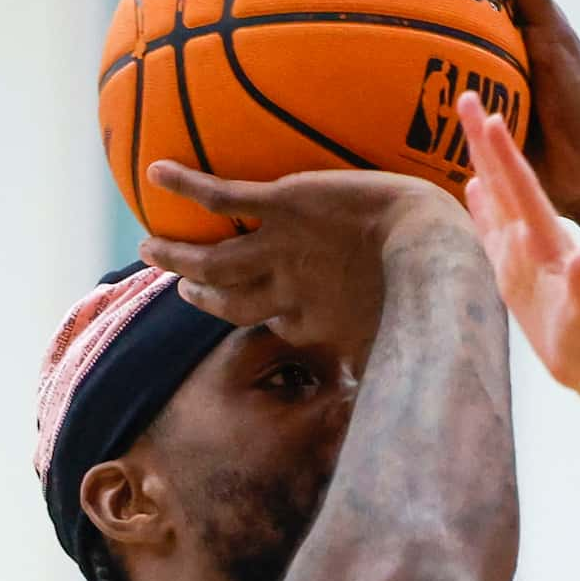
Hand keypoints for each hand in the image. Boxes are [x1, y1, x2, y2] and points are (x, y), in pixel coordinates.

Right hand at [134, 163, 475, 350]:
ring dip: (176, 254)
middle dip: (199, 292)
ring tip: (148, 246)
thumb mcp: (404, 346)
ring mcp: (281, 250)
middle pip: (228, 297)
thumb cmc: (431, 295)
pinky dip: (185, 187)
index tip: (227, 306)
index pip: (267, 322)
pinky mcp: (283, 207)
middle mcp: (288, 291)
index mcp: (315, 323)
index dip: (245, 316)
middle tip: (176, 282)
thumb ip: (389, 368)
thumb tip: (399, 406)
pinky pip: (221, 198)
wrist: (429, 246)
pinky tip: (155, 174)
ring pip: (211, 259)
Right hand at [457, 91, 579, 394]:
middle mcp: (534, 238)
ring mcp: (523, 251)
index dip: (505, 154)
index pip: (524, 189)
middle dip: (486, 139)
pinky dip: (480, 205)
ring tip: (468, 121)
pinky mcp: (514, 270)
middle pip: (505, 179)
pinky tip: (471, 184)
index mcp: (548, 242)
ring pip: (497, 195)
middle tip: (469, 94)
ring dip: (482, 160)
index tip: (492, 113)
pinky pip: (492, 229)